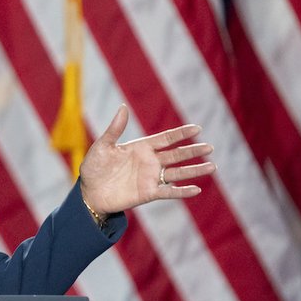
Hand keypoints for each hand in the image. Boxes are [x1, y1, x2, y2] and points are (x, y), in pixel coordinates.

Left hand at [79, 105, 214, 214]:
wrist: (89, 192)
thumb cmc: (94, 167)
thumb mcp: (103, 146)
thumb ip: (115, 129)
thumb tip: (123, 107)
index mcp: (141, 147)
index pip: (166, 138)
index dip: (181, 134)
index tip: (197, 128)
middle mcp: (150, 162)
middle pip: (176, 154)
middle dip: (193, 151)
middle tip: (210, 147)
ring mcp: (151, 178)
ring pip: (177, 172)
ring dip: (194, 170)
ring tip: (212, 166)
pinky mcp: (148, 193)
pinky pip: (169, 191)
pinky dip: (182, 191)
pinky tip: (197, 189)